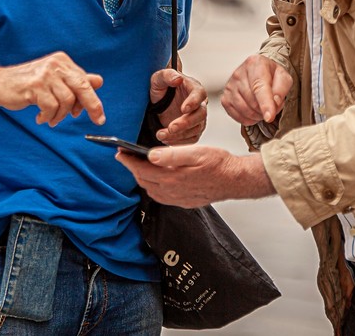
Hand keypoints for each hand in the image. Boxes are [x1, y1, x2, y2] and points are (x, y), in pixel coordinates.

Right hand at [0, 51, 104, 126]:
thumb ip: (75, 80)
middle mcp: (56, 64)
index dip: (92, 99)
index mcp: (62, 61)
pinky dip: (48, 116)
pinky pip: (51, 107)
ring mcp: (45, 75)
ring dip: (61, 115)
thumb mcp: (54, 80)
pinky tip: (40, 117)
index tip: (97, 115)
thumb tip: (99, 81)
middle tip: (98, 120)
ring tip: (51, 119)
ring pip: (67, 101)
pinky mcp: (35, 86)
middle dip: (93, 106)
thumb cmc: (27, 84)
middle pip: (82, 87)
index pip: (85, 81)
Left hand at [115, 145, 273, 207]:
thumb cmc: (219, 163)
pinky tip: (156, 179)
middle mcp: (172, 191)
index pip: (142, 170)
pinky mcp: (184, 201)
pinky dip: (153, 187)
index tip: (119, 152)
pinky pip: (161, 196)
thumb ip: (172, 155)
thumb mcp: (196, 153)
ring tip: (139, 165)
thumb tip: (150, 155)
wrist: (236, 180)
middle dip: (133, 168)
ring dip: (142, 178)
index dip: (128, 160)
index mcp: (172, 178)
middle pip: (143, 180)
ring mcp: (177, 198)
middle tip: (126, 156)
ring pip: (151, 190)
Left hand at [148, 68, 207, 144]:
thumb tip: (177, 78)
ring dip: (179, 134)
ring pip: (196, 129)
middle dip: (186, 123)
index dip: (194, 101)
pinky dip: (179, 142)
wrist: (157, 105)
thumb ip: (167, 75)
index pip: (200, 94)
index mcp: (193, 88)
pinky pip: (191, 139)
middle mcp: (199, 104)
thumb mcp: (158, 79)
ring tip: (161, 135)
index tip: (184, 109)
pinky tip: (166, 140)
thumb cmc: (160, 88)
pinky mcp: (193, 130)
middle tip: (171, 127)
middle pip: (201, 114)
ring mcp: (198, 118)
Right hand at [221, 54, 292, 125]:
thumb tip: (274, 103)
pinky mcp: (225, 98)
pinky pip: (237, 116)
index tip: (269, 117)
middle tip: (272, 105)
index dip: (265, 104)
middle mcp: (239, 73)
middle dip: (265, 109)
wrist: (258, 72)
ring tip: (263, 107)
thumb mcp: (283, 77)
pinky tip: (253, 111)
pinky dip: (248, 119)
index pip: (259, 87)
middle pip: (252, 102)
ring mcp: (229, 86)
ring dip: (257, 115)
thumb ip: (281, 89)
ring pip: (245, 111)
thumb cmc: (270, 74)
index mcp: (255, 64)